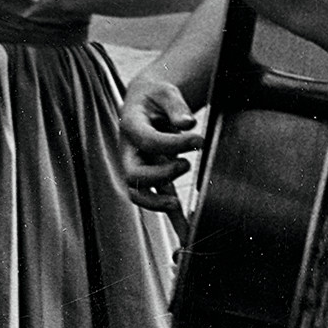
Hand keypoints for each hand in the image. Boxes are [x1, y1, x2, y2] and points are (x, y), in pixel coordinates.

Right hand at [118, 71, 203, 212]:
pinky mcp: (152, 178)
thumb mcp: (165, 92)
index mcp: (130, 126)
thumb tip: (188, 124)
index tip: (199, 139)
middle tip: (185, 165)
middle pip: (133, 174)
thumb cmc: (156, 96)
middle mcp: (129, 151)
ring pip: (138, 193)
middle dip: (159, 175)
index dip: (174, 143)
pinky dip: (172, 220)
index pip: (148, 141)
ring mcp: (138, 167)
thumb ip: (176, 107)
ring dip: (157, 203)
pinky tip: (185, 235)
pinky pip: (159, 201)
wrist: (146, 102)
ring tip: (177, 204)